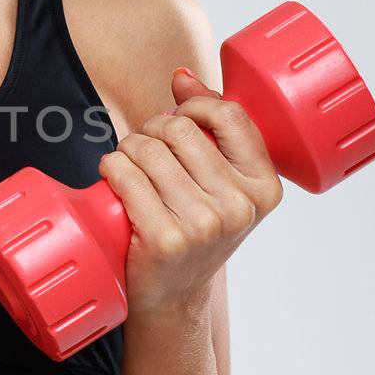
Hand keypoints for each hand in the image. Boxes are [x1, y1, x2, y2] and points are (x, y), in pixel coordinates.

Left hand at [96, 66, 283, 316]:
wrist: (172, 297)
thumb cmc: (193, 230)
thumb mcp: (219, 183)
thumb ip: (210, 127)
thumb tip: (183, 77)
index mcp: (264, 186)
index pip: (229, 115)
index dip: (193, 107)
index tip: (177, 120)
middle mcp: (240, 206)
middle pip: (178, 129)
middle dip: (150, 132)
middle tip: (145, 155)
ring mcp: (204, 225)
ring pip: (147, 148)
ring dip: (127, 151)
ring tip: (129, 171)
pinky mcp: (166, 239)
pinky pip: (124, 175)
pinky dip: (110, 169)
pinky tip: (113, 182)